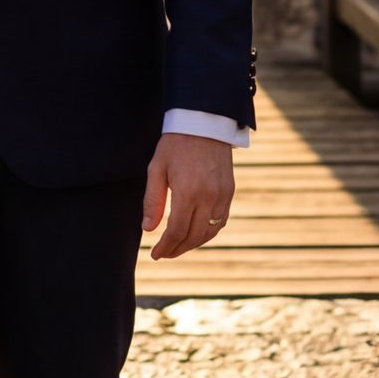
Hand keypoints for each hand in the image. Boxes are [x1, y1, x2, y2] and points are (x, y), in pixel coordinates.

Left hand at [142, 131, 233, 259]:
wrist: (204, 123)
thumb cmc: (175, 144)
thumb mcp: (157, 169)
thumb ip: (152, 201)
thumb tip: (148, 230)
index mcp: (188, 192)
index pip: (177, 232)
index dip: (165, 247)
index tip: (155, 255)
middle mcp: (209, 198)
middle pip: (194, 237)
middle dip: (177, 249)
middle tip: (164, 253)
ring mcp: (222, 196)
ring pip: (209, 232)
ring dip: (193, 244)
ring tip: (177, 246)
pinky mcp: (229, 192)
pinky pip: (220, 221)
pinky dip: (208, 233)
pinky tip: (195, 234)